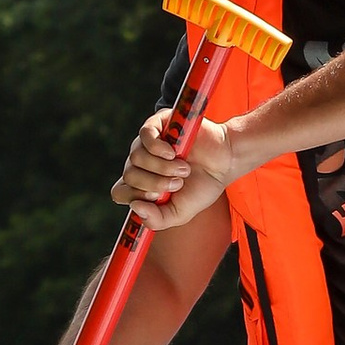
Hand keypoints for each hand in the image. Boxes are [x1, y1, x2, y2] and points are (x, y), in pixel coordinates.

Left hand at [113, 107, 236, 227]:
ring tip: (183, 169)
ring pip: (136, 157)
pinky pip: (145, 135)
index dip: (135, 197)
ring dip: (163, 168)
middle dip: (155, 183)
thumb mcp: (181, 213)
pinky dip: (158, 148)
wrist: (224, 162)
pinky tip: (173, 153)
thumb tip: (135, 207)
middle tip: (178, 184)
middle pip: (129, 176)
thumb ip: (158, 220)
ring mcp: (146, 143)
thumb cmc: (202, 186)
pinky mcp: (157, 124)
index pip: (120, 192)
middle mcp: (139, 163)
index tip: (158, 198)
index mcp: (140, 184)